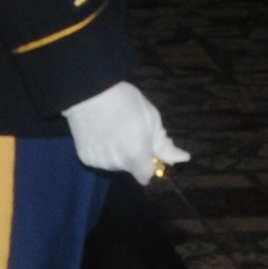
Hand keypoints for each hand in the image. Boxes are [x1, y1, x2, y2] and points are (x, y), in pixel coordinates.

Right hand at [60, 80, 188, 183]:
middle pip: (130, 168)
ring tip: (113, 130)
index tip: (148, 150)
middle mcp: (117, 164)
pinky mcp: (84, 157)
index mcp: (136, 156)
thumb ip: (165, 144)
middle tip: (130, 132)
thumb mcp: (152, 119)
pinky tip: (100, 133)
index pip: (146, 176)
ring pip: (115, 164)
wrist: (90, 92)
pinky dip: (102, 150)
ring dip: (118, 153)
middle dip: (134, 155)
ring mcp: (99, 162)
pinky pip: (100, 159)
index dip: (149, 164)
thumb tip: (183, 159)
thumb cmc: (126, 101)